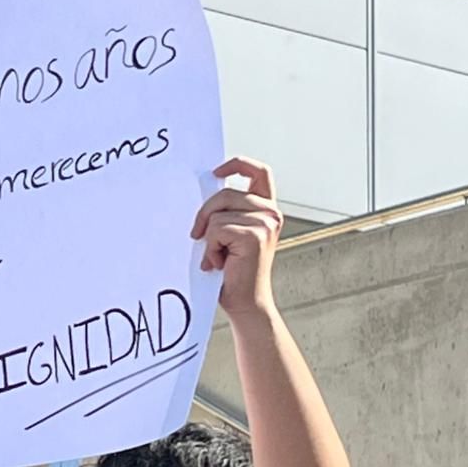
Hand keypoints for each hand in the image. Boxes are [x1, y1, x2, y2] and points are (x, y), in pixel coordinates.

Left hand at [191, 158, 284, 317]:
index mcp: (266, 209)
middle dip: (204, 214)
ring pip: (217, 213)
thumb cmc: (231, 271)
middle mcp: (271, 212)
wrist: (244, 302)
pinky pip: (217, 229)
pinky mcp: (255, 235)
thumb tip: (201, 189)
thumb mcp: (229, 234)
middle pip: (225, 193)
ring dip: (208, 238)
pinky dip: (210, 248)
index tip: (216, 172)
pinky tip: (218, 263)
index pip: (259, 172)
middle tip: (196, 236)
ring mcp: (266, 222)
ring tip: (217, 257)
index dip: (238, 164)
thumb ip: (226, 211)